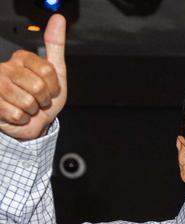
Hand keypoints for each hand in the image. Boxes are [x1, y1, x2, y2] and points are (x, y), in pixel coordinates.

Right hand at [0, 15, 66, 140]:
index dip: (54, 86)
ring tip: (29, 106)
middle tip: (39, 100)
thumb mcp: (56, 72)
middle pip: (37, 86)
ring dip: (33, 110)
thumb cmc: (44, 98)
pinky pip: (16, 114)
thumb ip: (56, 46)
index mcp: (21, 58)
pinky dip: (22, 119)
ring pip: (26, 101)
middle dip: (44, 99)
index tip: (51, 89)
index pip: (47, 70)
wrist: (34, 122)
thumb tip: (58, 20)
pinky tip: (18, 113)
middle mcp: (6, 68)